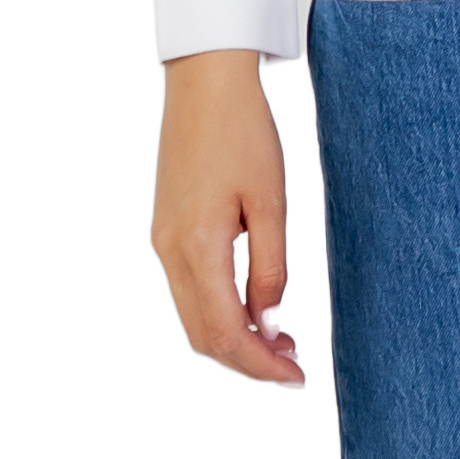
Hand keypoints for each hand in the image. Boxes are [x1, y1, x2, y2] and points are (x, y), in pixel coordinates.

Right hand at [152, 49, 303, 384]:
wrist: (205, 81)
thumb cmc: (244, 132)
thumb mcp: (271, 200)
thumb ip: (270, 266)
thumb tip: (270, 322)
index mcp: (196, 247)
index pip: (225, 334)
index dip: (260, 365)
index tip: (297, 378)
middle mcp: (169, 252)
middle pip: (203, 336)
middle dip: (248, 360)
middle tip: (294, 366)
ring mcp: (162, 240)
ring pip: (193, 317)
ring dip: (233, 338)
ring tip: (281, 341)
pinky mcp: (166, 228)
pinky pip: (189, 289)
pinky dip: (219, 310)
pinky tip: (253, 306)